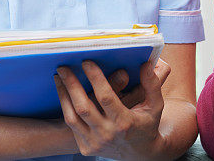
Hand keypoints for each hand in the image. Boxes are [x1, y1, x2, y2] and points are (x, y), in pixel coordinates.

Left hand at [54, 59, 171, 157]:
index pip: (106, 97)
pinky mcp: (86, 148)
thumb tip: (145, 64)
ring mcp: (95, 143)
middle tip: (63, 67)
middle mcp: (108, 134)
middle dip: (71, 84)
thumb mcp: (155, 106)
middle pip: (83, 106)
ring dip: (64, 95)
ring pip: (72, 117)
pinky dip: (66, 108)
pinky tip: (64, 94)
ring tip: (59, 78)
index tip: (86, 62)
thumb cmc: (147, 125)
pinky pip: (72, 126)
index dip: (95, 78)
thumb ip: (152, 84)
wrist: (139, 154)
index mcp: (125, 122)